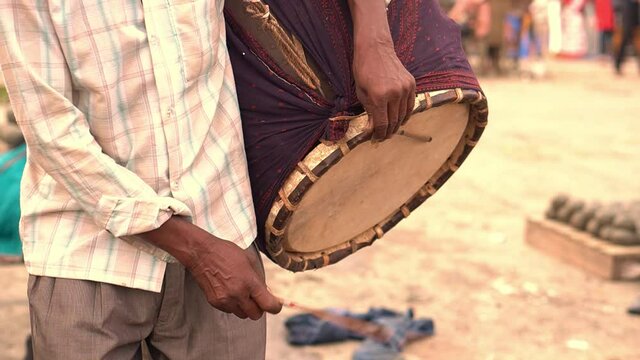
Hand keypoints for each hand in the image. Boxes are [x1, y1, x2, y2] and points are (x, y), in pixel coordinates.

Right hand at [139, 217, 281, 319]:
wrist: (201, 253)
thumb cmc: (225, 252)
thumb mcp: (248, 260)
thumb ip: (258, 279)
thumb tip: (266, 292)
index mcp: (249, 282)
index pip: (268, 304)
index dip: (275, 307)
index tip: (275, 305)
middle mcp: (238, 294)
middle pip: (255, 315)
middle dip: (259, 308)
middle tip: (257, 299)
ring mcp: (225, 300)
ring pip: (242, 314)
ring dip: (245, 307)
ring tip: (242, 294)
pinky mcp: (215, 303)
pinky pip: (230, 310)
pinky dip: (233, 305)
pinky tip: (230, 292)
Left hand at [352, 38, 415, 140]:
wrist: (375, 49)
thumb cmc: (363, 70)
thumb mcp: (361, 93)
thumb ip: (369, 112)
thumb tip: (373, 129)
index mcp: (379, 96)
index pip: (382, 124)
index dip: (379, 135)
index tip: (376, 140)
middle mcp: (394, 93)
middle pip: (394, 121)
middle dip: (387, 132)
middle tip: (383, 137)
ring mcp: (405, 88)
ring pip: (403, 115)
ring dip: (397, 125)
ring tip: (390, 130)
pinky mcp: (411, 84)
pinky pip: (410, 105)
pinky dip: (405, 114)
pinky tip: (400, 119)